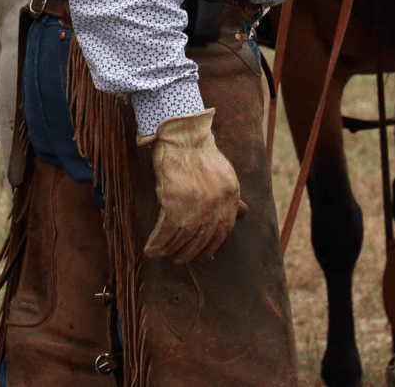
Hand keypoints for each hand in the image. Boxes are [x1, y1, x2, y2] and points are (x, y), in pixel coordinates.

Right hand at [138, 109, 246, 263]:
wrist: (182, 136)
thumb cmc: (201, 152)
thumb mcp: (225, 175)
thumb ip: (231, 198)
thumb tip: (243, 215)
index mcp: (230, 198)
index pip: (223, 233)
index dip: (212, 247)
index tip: (205, 256)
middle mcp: (215, 206)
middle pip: (202, 240)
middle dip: (190, 253)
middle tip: (181, 259)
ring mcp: (195, 208)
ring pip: (182, 239)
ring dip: (171, 251)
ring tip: (164, 254)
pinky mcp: (174, 205)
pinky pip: (165, 232)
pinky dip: (157, 243)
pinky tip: (151, 250)